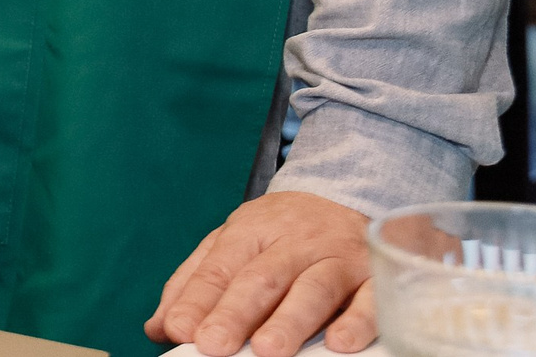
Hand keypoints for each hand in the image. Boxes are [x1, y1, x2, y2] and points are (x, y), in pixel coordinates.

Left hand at [146, 190, 375, 356]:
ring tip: (268, 350)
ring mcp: (337, 258)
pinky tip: (341, 343)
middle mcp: (293, 243)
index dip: (198, 300)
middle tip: (214, 345)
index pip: (219, 268)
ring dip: (290, 321)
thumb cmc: (281, 231)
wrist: (346, 193)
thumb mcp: (232, 242)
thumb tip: (159, 326)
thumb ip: (195, 282)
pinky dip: (357, 322)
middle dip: (236, 314)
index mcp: (250, 232)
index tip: (179, 330)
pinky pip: (371, 300)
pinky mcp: (376, 277)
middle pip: (262, 278)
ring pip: (314, 289)